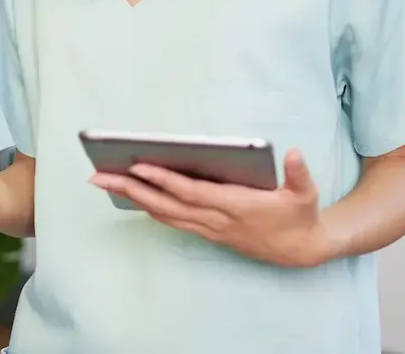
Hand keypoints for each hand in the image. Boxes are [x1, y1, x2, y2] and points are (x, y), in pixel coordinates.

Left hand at [90, 149, 330, 267]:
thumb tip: (294, 154)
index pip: (190, 191)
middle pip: (166, 205)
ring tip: (106, 183)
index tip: (137, 165)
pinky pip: (173, 221)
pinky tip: (134, 198)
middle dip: (131, 189)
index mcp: (235, 205)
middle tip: (99, 176)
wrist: (302, 251)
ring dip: (134, 199)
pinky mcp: (209, 233)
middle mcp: (216, 219)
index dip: (163, 179)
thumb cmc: (300, 216)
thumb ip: (299, 174)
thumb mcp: (306, 195)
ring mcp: (210, 229)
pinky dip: (150, 209)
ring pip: (165, 215)